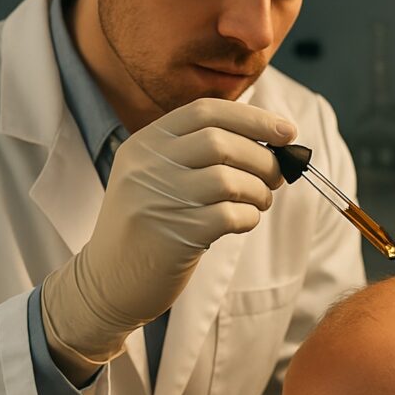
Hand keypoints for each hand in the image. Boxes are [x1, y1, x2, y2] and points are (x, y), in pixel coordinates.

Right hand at [41, 98, 295, 375]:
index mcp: (144, 143)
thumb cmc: (148, 227)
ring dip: (259, 190)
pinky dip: (249, 217)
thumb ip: (199, 153)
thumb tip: (271, 141)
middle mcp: (147, 166)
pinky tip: (244, 222)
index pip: (206, 112)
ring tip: (261, 202)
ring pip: (229, 179)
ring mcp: (157, 200)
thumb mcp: (156, 176)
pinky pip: (230, 215)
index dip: (253, 118)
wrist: (107, 283)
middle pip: (221, 142)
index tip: (287, 131)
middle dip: (262, 157)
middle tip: (277, 175)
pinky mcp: (174, 236)